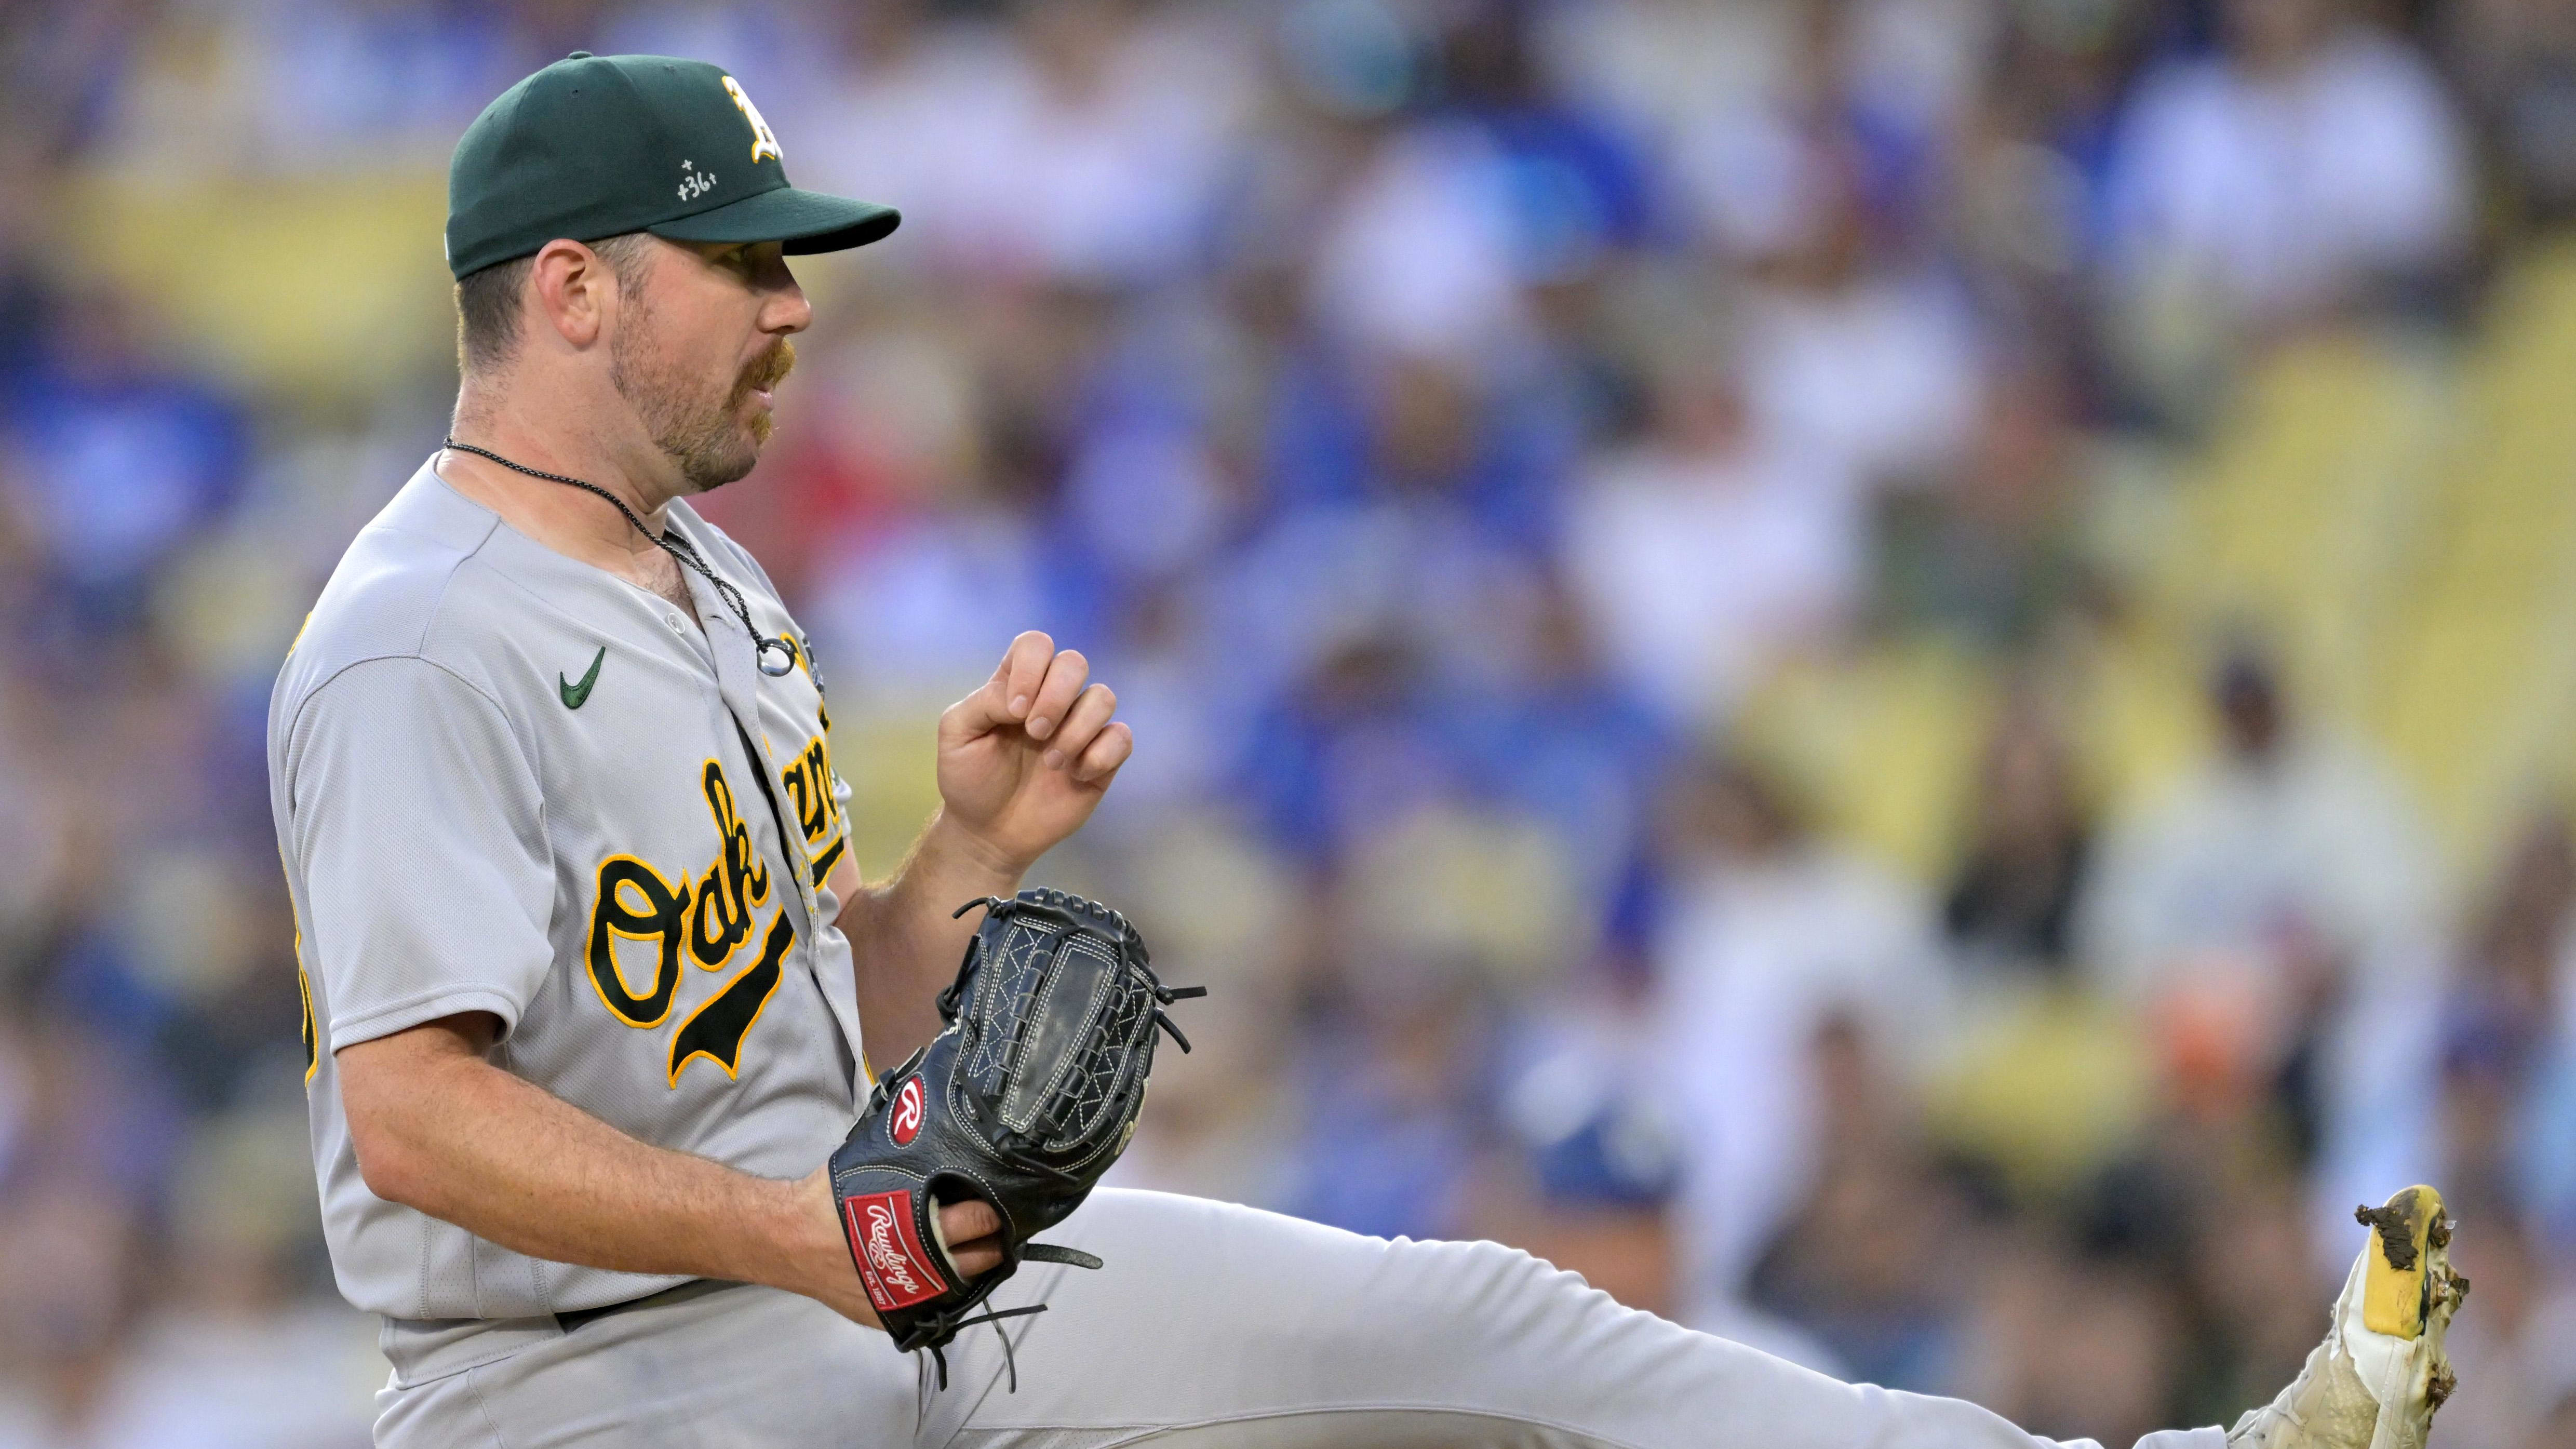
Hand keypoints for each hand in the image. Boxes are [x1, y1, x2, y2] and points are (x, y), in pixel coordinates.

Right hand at [782, 1168, 1004, 1327]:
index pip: (975, 1222)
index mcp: (918, 1226)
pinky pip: (931, 1308)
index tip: (999, 1203)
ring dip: (974, 1269)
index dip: (992, 1212)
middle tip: (998, 1229)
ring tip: (979, 1251)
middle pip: (978, 1259)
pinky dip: (943, 1291)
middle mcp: (918, 1268)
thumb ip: (915, 1169)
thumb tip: (946, 1150)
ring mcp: (905, 1298)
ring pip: (961, 1289)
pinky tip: (946, 1275)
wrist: (786, 1239)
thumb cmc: (829, 1198)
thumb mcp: (877, 1170)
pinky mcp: (889, 1316)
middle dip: (993, 1243)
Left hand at [935, 631, 1132, 873]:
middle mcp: (1052, 699)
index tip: (1013, 710)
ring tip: (1052, 762)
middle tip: (1034, 733)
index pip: (1035, 645)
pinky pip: (1121, 737)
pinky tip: (1075, 775)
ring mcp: (1079, 727)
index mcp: (1015, 684)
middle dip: (1055, 697)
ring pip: (1103, 697)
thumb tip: (1023, 698)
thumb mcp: (957, 734)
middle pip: (1074, 662)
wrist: (988, 832)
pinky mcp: (1101, 758)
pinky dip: (1100, 755)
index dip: (1030, 669)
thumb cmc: (969, 779)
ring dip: (1076, 730)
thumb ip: (983, 702)